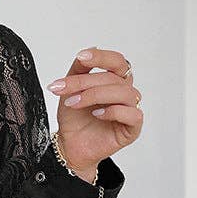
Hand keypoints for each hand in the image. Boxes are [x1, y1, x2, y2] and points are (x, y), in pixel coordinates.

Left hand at [45, 46, 142, 173]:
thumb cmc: (74, 120)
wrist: (70, 146)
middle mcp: (124, 93)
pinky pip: (133, 114)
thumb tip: (88, 51)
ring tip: (74, 103)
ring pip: (123, 93)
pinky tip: (97, 114)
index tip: (81, 57)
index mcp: (114, 81)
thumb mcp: (70, 91)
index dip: (101, 57)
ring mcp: (130, 109)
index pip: (116, 62)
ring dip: (95, 95)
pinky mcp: (132, 129)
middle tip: (63, 89)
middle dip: (85, 82)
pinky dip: (113, 111)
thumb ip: (78, 71)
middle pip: (113, 78)